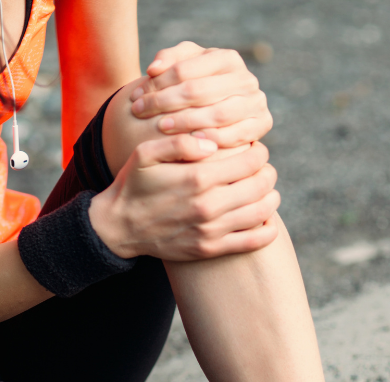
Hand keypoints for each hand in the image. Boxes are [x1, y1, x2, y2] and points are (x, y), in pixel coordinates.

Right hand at [88, 134, 279, 260]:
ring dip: (271, 196)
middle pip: (262, 184)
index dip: (259, 151)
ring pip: (263, 211)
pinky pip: (254, 241)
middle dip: (267, 171)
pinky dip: (268, 229)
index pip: (251, 160)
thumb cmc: (134, 184)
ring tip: (263, 188)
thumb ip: (180, 141)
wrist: (119, 227)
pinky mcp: (210, 249)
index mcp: (198, 178)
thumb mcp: (146, 152)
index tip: (253, 148)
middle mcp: (209, 205)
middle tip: (261, 167)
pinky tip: (265, 218)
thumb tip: (213, 142)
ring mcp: (211, 230)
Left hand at [128, 41, 272, 147]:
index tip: (134, 97)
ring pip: (218, 113)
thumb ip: (167, 60)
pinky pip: (237, 134)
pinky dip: (213, 139)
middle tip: (141, 113)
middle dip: (165, 102)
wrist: (219, 112)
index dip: (156, 84)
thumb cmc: (195, 86)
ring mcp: (256, 101)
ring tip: (161, 127)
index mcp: (227, 58)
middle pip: (199, 90)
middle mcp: (246, 78)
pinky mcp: (262, 124)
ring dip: (186, 122)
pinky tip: (190, 141)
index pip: (185, 69)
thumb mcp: (182, 67)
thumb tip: (154, 69)